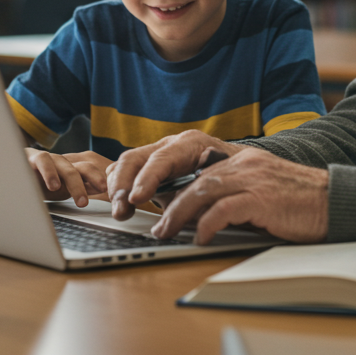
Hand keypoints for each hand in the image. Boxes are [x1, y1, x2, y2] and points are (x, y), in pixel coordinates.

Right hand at [26, 148, 110, 206]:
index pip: (94, 172)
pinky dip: (50, 173)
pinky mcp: (33, 157)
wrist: (9, 173)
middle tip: (104, 194)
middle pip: (86, 167)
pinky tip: (54, 186)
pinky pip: (44, 160)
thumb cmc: (37, 183)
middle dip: (96, 180)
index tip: (112, 195)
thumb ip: (79, 188)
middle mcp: (64, 163)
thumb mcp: (61, 191)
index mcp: (73, 171)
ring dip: (76, 183)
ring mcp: (51, 160)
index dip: (103, 181)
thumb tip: (100, 192)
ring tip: (81, 202)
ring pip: (68, 167)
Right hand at [106, 130, 242, 220]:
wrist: (237, 168)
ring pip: (125, 165)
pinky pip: (125, 173)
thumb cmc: (231, 176)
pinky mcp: (149, 168)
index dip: (146, 178)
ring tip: (121, 212)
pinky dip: (118, 188)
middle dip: (123, 185)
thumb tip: (194, 193)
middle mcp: (169, 145)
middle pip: (134, 158)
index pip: (160, 158)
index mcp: (189, 144)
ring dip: (118, 189)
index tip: (137, 198)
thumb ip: (205, 186)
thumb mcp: (221, 181)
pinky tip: (120, 205)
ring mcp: (157, 155)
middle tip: (122, 211)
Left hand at [153, 147, 328, 244]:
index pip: (199, 167)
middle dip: (169, 201)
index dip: (173, 183)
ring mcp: (254, 179)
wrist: (336, 202)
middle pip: (194, 178)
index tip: (158, 202)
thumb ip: (235, 195)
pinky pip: (224, 210)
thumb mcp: (262, 191)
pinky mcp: (263, 198)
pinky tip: (200, 239)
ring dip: (179, 214)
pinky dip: (207, 225)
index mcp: (244, 159)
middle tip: (156, 222)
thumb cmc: (301, 203)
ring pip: (202, 191)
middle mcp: (245, 163)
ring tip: (167, 232)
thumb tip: (200, 216)